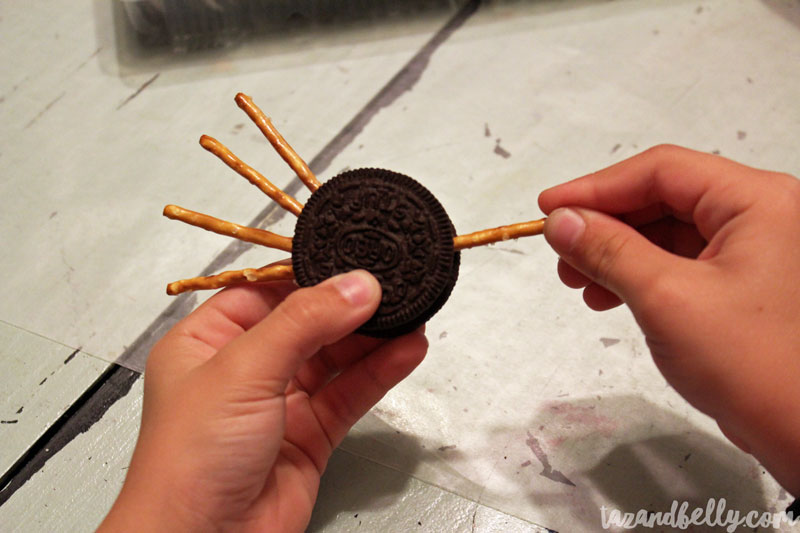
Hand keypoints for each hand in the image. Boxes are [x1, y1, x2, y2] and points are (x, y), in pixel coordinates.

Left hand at [99, 270, 427, 531]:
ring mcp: (279, 402)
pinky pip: (350, 393)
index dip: (311, 277)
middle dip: (350, 308)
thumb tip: (353, 287)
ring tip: (411, 316)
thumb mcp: (243, 371)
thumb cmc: (187, 463)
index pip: (267, 292)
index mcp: (209, 341)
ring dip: (373, 338)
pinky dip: (379, 372)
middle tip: (392, 289)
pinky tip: (405, 352)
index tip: (353, 263)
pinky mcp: (310, 434)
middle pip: (307, 323)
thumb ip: (303, 323)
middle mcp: (244, 369)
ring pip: (334, 358)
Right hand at [538, 144, 799, 494]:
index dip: (597, 187)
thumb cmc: (756, 366)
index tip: (550, 208)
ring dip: (615, 252)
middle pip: (661, 198)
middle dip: (604, 225)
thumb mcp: (666, 298)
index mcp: (757, 202)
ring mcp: (750, 250)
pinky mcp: (738, 282)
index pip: (661, 171)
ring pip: (664, 231)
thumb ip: (609, 251)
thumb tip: (562, 222)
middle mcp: (758, 216)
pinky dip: (636, 274)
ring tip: (578, 281)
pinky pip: (675, 261)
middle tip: (560, 250)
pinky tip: (608, 296)